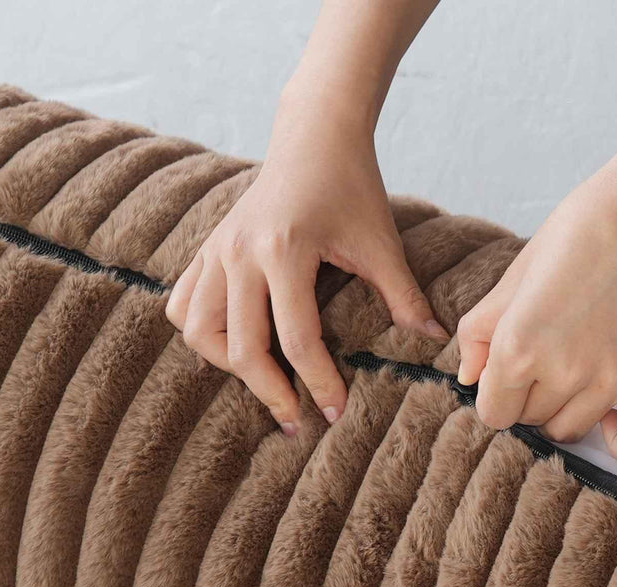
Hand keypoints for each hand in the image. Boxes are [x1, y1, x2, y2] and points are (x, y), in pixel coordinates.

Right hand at [166, 84, 445, 435]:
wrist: (315, 135)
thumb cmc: (352, 185)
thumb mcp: (381, 241)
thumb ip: (403, 294)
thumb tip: (432, 340)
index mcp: (284, 251)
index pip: (296, 339)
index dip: (318, 383)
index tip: (336, 412)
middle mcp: (240, 253)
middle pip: (241, 347)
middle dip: (271, 393)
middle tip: (298, 422)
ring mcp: (217, 250)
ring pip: (197, 330)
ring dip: (227, 365)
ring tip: (265, 383)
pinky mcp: (207, 248)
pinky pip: (184, 304)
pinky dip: (202, 333)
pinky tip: (233, 347)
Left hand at [456, 146, 616, 462]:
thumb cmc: (573, 237)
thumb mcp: (511, 278)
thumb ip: (479, 333)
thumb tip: (468, 378)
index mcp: (516, 347)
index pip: (493, 414)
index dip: (497, 397)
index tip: (512, 376)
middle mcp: (561, 371)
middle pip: (531, 422)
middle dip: (531, 399)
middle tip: (549, 362)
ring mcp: (610, 380)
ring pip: (572, 430)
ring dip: (568, 411)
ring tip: (578, 375)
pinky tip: (611, 418)